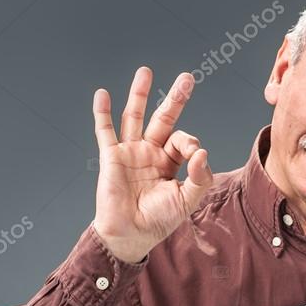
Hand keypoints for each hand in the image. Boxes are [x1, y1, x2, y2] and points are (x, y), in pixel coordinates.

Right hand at [91, 66, 212, 263]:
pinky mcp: (111, 157)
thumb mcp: (187, 200)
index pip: (183, 140)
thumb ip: (199, 177)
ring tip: (145, 72)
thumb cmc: (160, 220)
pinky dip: (103, 112)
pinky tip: (103, 94)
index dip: (190, 143)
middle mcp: (151, 153)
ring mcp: (130, 152)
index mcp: (171, 163)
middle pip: (164, 119)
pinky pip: (105, 131)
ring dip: (140, 94)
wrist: (131, 234)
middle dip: (176, 98)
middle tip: (187, 77)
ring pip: (135, 117)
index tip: (194, 155)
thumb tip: (203, 151)